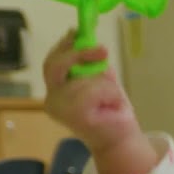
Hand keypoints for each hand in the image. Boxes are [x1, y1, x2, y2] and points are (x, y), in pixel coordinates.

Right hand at [42, 30, 155, 173]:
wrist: (122, 142)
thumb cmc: (111, 112)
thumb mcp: (100, 81)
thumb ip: (90, 64)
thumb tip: (85, 36)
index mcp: (55, 92)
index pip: (51, 63)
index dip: (64, 46)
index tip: (77, 31)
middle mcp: (51, 100)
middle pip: (54, 65)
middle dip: (78, 53)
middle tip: (103, 50)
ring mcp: (60, 109)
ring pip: (84, 78)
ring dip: (106, 84)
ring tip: (112, 99)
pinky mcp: (74, 114)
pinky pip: (95, 89)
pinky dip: (110, 93)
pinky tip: (112, 106)